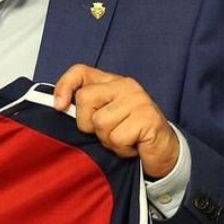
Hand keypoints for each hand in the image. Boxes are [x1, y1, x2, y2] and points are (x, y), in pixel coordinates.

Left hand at [53, 64, 179, 178]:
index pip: (80, 72)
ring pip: (100, 122)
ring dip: (108, 140)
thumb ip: (86, 108)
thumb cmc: (130, 134)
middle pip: (85, 99)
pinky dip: (121, 148)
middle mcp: (125, 85)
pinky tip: (133, 146)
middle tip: (108, 131)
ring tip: (123, 139)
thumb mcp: (104, 118)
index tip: (59, 107)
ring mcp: (138, 99)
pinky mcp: (147, 116)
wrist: (163, 151)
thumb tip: (59, 106)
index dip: (64, 86)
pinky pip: (117, 137)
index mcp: (111, 82)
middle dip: (88, 124)